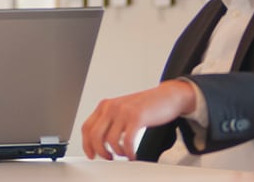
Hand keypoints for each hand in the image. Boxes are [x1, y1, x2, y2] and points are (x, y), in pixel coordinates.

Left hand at [81, 80, 195, 160]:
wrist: (167, 96)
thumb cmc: (145, 106)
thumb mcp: (121, 110)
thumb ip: (110, 122)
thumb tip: (99, 143)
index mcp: (105, 105)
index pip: (86, 127)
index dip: (86, 144)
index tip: (91, 154)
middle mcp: (111, 107)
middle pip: (94, 135)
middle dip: (100, 151)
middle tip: (109, 158)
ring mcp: (123, 111)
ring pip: (110, 140)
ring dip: (117, 153)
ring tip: (124, 154)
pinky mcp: (137, 117)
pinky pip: (128, 141)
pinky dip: (129, 152)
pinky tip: (133, 154)